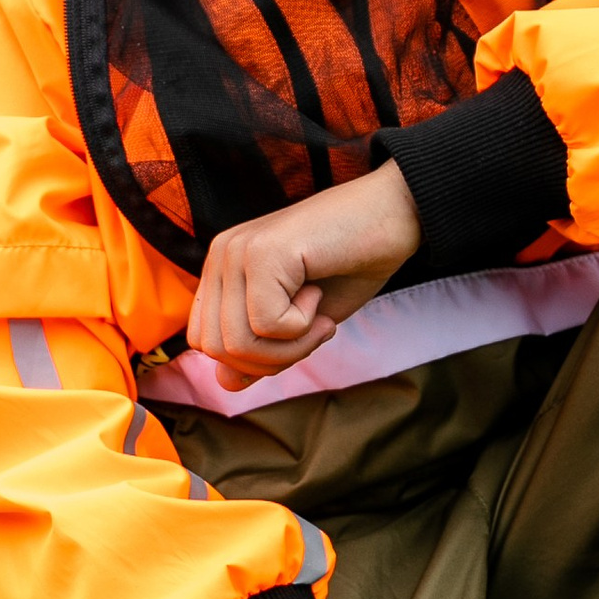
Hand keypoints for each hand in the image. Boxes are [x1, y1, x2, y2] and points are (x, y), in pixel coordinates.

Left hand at [187, 164, 420, 389]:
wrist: (394, 215)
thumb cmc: (350, 264)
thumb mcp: (300, 321)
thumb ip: (260, 349)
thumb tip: (225, 383)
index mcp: (222, 268)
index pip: (203, 340)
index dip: (249, 359)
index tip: (297, 335)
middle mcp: (220, 255)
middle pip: (215, 348)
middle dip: (271, 360)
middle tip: (314, 330)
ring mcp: (238, 250)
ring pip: (238, 343)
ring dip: (291, 346)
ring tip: (319, 315)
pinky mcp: (263, 252)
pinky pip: (268, 324)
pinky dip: (303, 325)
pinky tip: (319, 292)